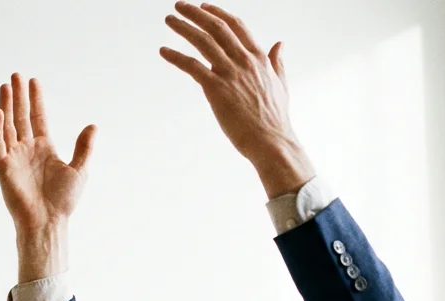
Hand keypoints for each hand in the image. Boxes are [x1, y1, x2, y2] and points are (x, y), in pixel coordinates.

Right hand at [0, 74, 96, 280]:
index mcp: (44, 148)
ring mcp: (14, 157)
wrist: (48, 221)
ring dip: (6, 106)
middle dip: (18, 96)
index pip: (37, 117)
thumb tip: (93, 126)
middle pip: (20, 116)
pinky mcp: (3, 167)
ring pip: (7, 125)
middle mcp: (27, 149)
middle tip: (15, 75)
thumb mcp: (79, 170)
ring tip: (6, 86)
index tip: (33, 81)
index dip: (35, 100)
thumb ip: (84, 147)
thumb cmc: (63, 201)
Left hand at [159, 2, 313, 197]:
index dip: (218, 13)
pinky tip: (163, 51)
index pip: (236, 25)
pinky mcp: (216, 89)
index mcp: (258, 58)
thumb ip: (277, 62)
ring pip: (203, 41)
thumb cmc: (275, 119)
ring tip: (169, 19)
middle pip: (216, 27)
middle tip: (179, 5)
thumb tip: (280, 43)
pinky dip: (176, 56)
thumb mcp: (281, 84)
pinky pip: (192, 66)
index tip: (204, 6)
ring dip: (183, 27)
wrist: (271, 142)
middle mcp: (243, 61)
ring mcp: (229, 73)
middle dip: (196, 13)